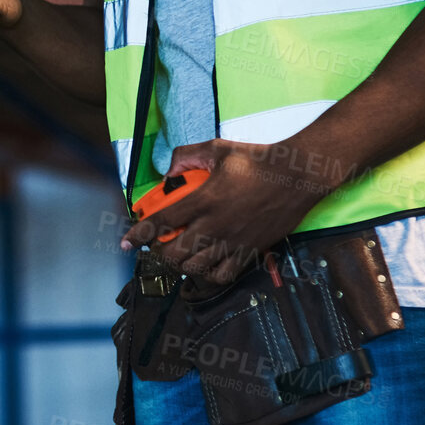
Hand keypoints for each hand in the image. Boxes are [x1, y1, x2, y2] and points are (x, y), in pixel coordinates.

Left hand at [118, 138, 323, 284]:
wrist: (297, 176)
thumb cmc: (257, 159)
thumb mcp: (217, 148)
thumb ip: (186, 156)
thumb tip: (167, 171)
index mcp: (204, 200)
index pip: (162, 223)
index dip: (139, 235)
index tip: (126, 243)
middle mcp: (216, 225)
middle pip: (175, 254)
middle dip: (159, 253)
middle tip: (158, 245)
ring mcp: (233, 242)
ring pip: (196, 269)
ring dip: (181, 264)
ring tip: (180, 254)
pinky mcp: (250, 251)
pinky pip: (223, 276)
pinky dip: (208, 276)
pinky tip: (205, 265)